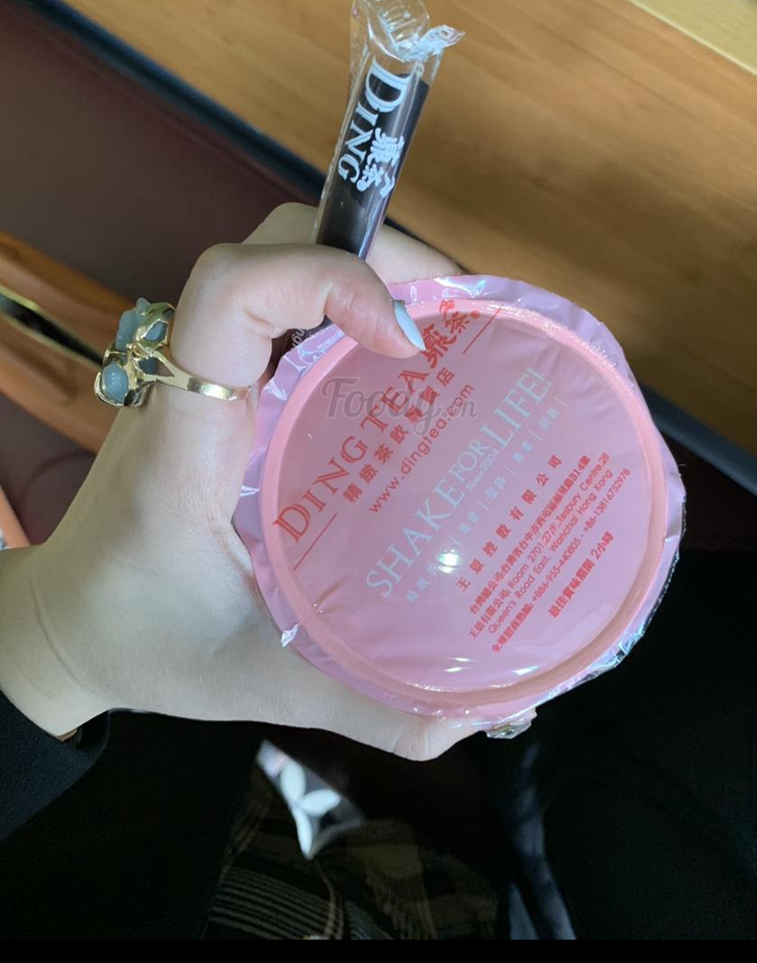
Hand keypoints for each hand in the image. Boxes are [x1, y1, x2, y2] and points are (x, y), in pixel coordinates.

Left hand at [0, 206, 472, 759]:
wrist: (70, 625)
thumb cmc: (144, 641)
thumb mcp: (256, 682)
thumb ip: (367, 704)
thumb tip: (480, 716)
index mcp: (187, 433)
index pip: (230, 292)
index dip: (325, 278)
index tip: (402, 339)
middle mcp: (194, 381)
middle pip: (270, 245)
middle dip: (372, 249)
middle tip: (457, 312)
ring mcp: (210, 372)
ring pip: (281, 263)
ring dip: (366, 268)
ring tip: (451, 324)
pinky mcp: (228, 383)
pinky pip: (289, 309)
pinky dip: (351, 303)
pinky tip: (412, 362)